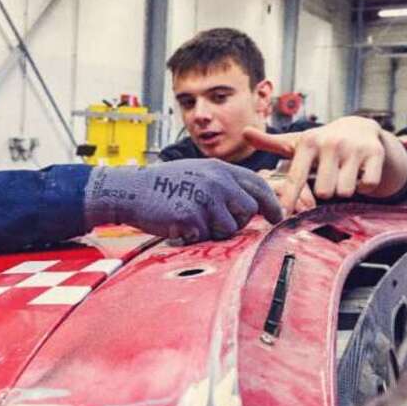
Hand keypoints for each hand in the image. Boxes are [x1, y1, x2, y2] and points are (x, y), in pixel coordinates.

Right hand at [84, 159, 282, 242]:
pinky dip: (193, 236)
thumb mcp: (198, 173)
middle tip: (214, 221)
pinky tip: (178, 225)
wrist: (130, 190)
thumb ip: (224, 184)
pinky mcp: (191, 217)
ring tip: (191, 220)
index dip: (271, 203)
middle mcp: (217, 181)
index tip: (276, 217)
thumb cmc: (163, 185)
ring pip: (229, 228)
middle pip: (248, 210)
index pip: (258, 185)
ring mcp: (205, 198)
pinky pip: (204, 237)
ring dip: (213, 231)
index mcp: (220, 168)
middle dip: (236, 221)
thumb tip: (251, 203)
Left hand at [243, 117, 406, 212]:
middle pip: (324, 191)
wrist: (360, 127)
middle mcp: (330, 143)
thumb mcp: (297, 142)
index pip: (296, 177)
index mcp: (308, 142)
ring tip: (342, 174)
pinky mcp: (375, 153)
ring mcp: (354, 148)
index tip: (282, 217)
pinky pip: (367, 186)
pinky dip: (364, 186)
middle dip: (325, 190)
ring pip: (345, 191)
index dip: (289, 199)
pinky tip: (359, 173)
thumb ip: (271, 143)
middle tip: (328, 178)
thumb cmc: (321, 142)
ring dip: (344, 189)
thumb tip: (244, 132)